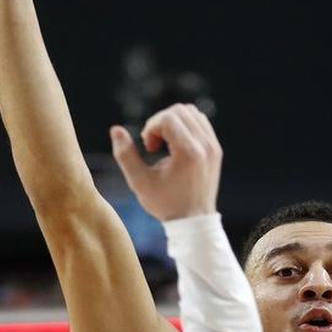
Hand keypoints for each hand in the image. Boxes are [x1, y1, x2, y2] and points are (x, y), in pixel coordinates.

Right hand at [110, 104, 222, 221]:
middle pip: (179, 110)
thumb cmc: (165, 204)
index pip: (167, 117)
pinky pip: (200, 122)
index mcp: (189, 153)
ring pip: (191, 112)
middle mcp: (205, 146)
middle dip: (160, 123)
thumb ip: (125, 155)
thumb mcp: (139, 182)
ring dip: (172, 122)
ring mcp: (213, 146)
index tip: (149, 148)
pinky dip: (185, 126)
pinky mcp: (216, 149)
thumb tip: (115, 129)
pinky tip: (175, 145)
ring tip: (165, 144)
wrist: (194, 222)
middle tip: (154, 146)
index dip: (151, 128)